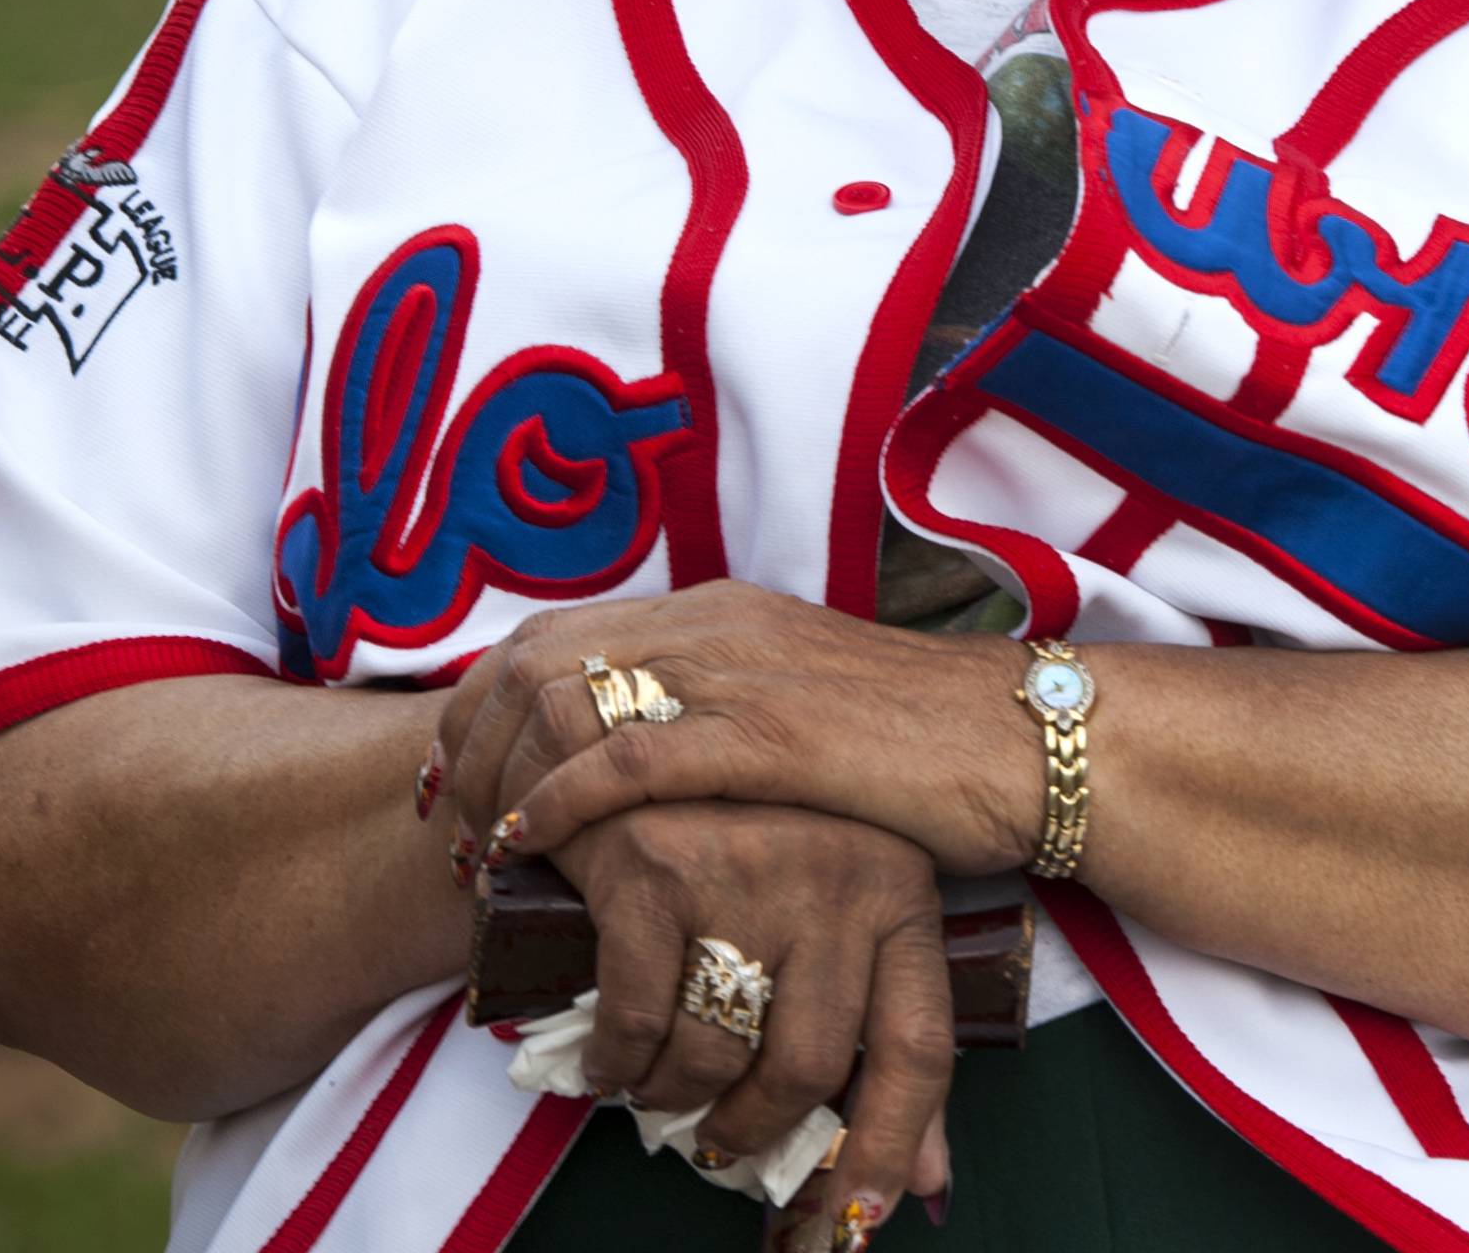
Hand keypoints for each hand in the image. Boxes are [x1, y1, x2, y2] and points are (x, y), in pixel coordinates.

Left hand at [429, 585, 1040, 880]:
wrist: (1021, 743)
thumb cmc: (919, 752)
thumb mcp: (797, 716)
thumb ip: (722, 725)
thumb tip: (647, 780)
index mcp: (717, 614)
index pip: (552, 636)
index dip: (480, 707)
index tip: (455, 783)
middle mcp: (712, 625)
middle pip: (531, 658)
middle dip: (467, 745)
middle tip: (448, 828)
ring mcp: (738, 673)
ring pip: (563, 699)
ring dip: (500, 782)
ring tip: (480, 854)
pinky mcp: (766, 734)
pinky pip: (627, 759)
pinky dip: (559, 805)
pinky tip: (528, 850)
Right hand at [548, 801, 955, 1247]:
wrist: (646, 731)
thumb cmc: (755, 845)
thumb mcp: (844, 919)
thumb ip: (885, 1042)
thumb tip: (924, 1187)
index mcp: (901, 892)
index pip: (920, 1049)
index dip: (891, 1149)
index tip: (857, 1224)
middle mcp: (841, 876)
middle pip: (809, 1067)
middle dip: (753, 1132)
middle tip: (720, 1145)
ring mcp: (749, 869)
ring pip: (716, 1054)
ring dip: (674, 1099)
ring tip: (659, 1089)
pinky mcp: (657, 868)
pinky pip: (635, 1022)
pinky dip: (616, 1067)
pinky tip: (608, 1065)